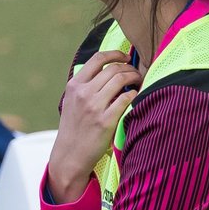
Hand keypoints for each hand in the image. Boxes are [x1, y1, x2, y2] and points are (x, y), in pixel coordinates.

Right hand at [47, 50, 140, 202]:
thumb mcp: (71, 101)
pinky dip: (134, 94)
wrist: (70, 155)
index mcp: (74, 85)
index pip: (98, 59)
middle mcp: (83, 93)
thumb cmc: (74, 127)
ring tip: (138, 83)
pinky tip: (135, 97)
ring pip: (121, 80)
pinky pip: (127, 99)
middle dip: (130, 68)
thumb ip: (85, 85)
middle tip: (136, 74)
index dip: (116, 54)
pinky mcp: (105, 121)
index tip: (126, 57)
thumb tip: (108, 69)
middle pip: (113, 68)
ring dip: (135, 78)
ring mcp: (94, 107)